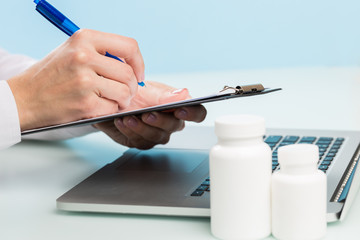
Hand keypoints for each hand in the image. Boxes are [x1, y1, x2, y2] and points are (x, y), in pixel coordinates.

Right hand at [7, 29, 143, 130]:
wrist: (25, 97)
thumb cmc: (53, 75)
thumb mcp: (74, 51)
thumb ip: (102, 53)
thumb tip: (134, 67)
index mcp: (85, 38)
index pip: (129, 46)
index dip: (139, 62)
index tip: (138, 74)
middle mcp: (84, 56)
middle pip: (129, 73)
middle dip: (132, 87)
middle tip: (125, 93)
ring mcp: (84, 80)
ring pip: (125, 92)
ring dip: (123, 100)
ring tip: (112, 100)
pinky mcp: (84, 102)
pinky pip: (113, 108)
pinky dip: (109, 110)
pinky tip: (97, 107)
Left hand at [94, 81, 206, 148]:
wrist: (114, 101)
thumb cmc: (136, 93)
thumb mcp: (149, 89)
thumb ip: (165, 94)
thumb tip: (183, 94)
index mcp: (179, 106)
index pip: (197, 113)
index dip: (193, 114)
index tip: (180, 110)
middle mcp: (171, 122)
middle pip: (175, 126)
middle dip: (160, 120)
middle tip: (147, 114)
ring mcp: (158, 134)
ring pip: (156, 136)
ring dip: (141, 127)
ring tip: (128, 117)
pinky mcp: (143, 142)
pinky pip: (139, 141)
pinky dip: (129, 131)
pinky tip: (121, 121)